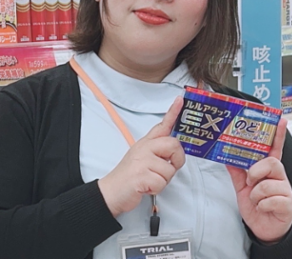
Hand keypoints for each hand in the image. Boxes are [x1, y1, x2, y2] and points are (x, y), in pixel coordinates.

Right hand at [98, 97, 184, 217]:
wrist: (111, 191)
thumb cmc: (130, 176)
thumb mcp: (142, 157)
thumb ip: (158, 150)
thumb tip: (175, 150)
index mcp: (146, 143)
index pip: (162, 125)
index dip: (173, 112)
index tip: (180, 100)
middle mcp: (144, 147)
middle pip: (173, 145)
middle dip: (176, 161)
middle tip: (165, 169)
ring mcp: (142, 160)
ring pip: (170, 169)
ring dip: (163, 180)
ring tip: (151, 180)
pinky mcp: (141, 174)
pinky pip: (162, 182)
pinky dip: (156, 188)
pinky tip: (146, 186)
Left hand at [226, 118, 291, 243]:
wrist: (265, 228)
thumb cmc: (256, 205)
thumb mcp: (242, 187)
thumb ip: (237, 171)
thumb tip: (226, 155)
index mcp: (269, 171)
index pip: (275, 149)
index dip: (278, 135)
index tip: (280, 120)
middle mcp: (279, 178)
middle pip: (272, 162)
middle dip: (257, 171)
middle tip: (250, 181)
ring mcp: (285, 191)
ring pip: (269, 183)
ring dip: (256, 193)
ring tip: (255, 199)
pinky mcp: (287, 204)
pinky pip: (271, 200)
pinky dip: (262, 205)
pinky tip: (263, 207)